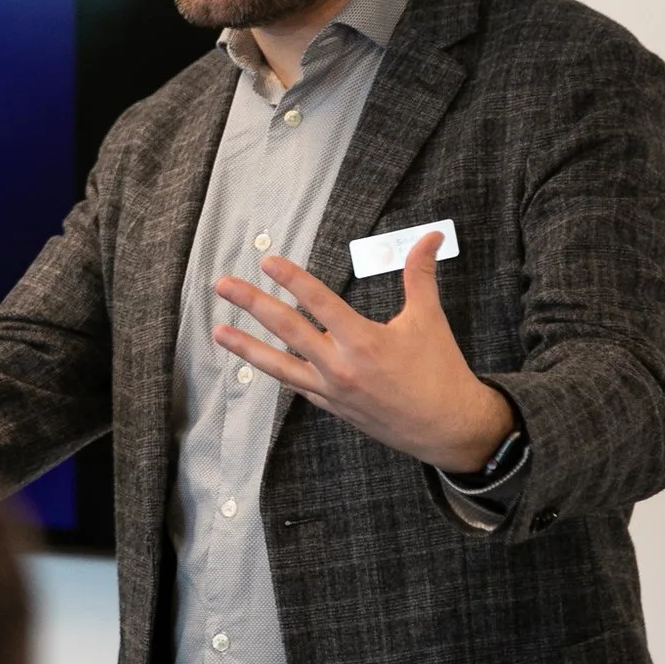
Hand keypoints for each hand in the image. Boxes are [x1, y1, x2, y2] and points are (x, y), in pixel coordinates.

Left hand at [210, 234, 513, 472]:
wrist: (447, 428)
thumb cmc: (440, 371)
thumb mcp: (430, 319)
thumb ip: (421, 275)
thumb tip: (431, 235)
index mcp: (363, 341)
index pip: (318, 302)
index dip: (292, 279)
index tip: (267, 262)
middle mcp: (340, 366)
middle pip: (286, 329)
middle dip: (252, 305)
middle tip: (223, 286)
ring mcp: (331, 390)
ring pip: (279, 365)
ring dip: (246, 347)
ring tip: (218, 332)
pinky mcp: (331, 406)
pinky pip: (295, 385)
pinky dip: (275, 371)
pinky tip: (257, 361)